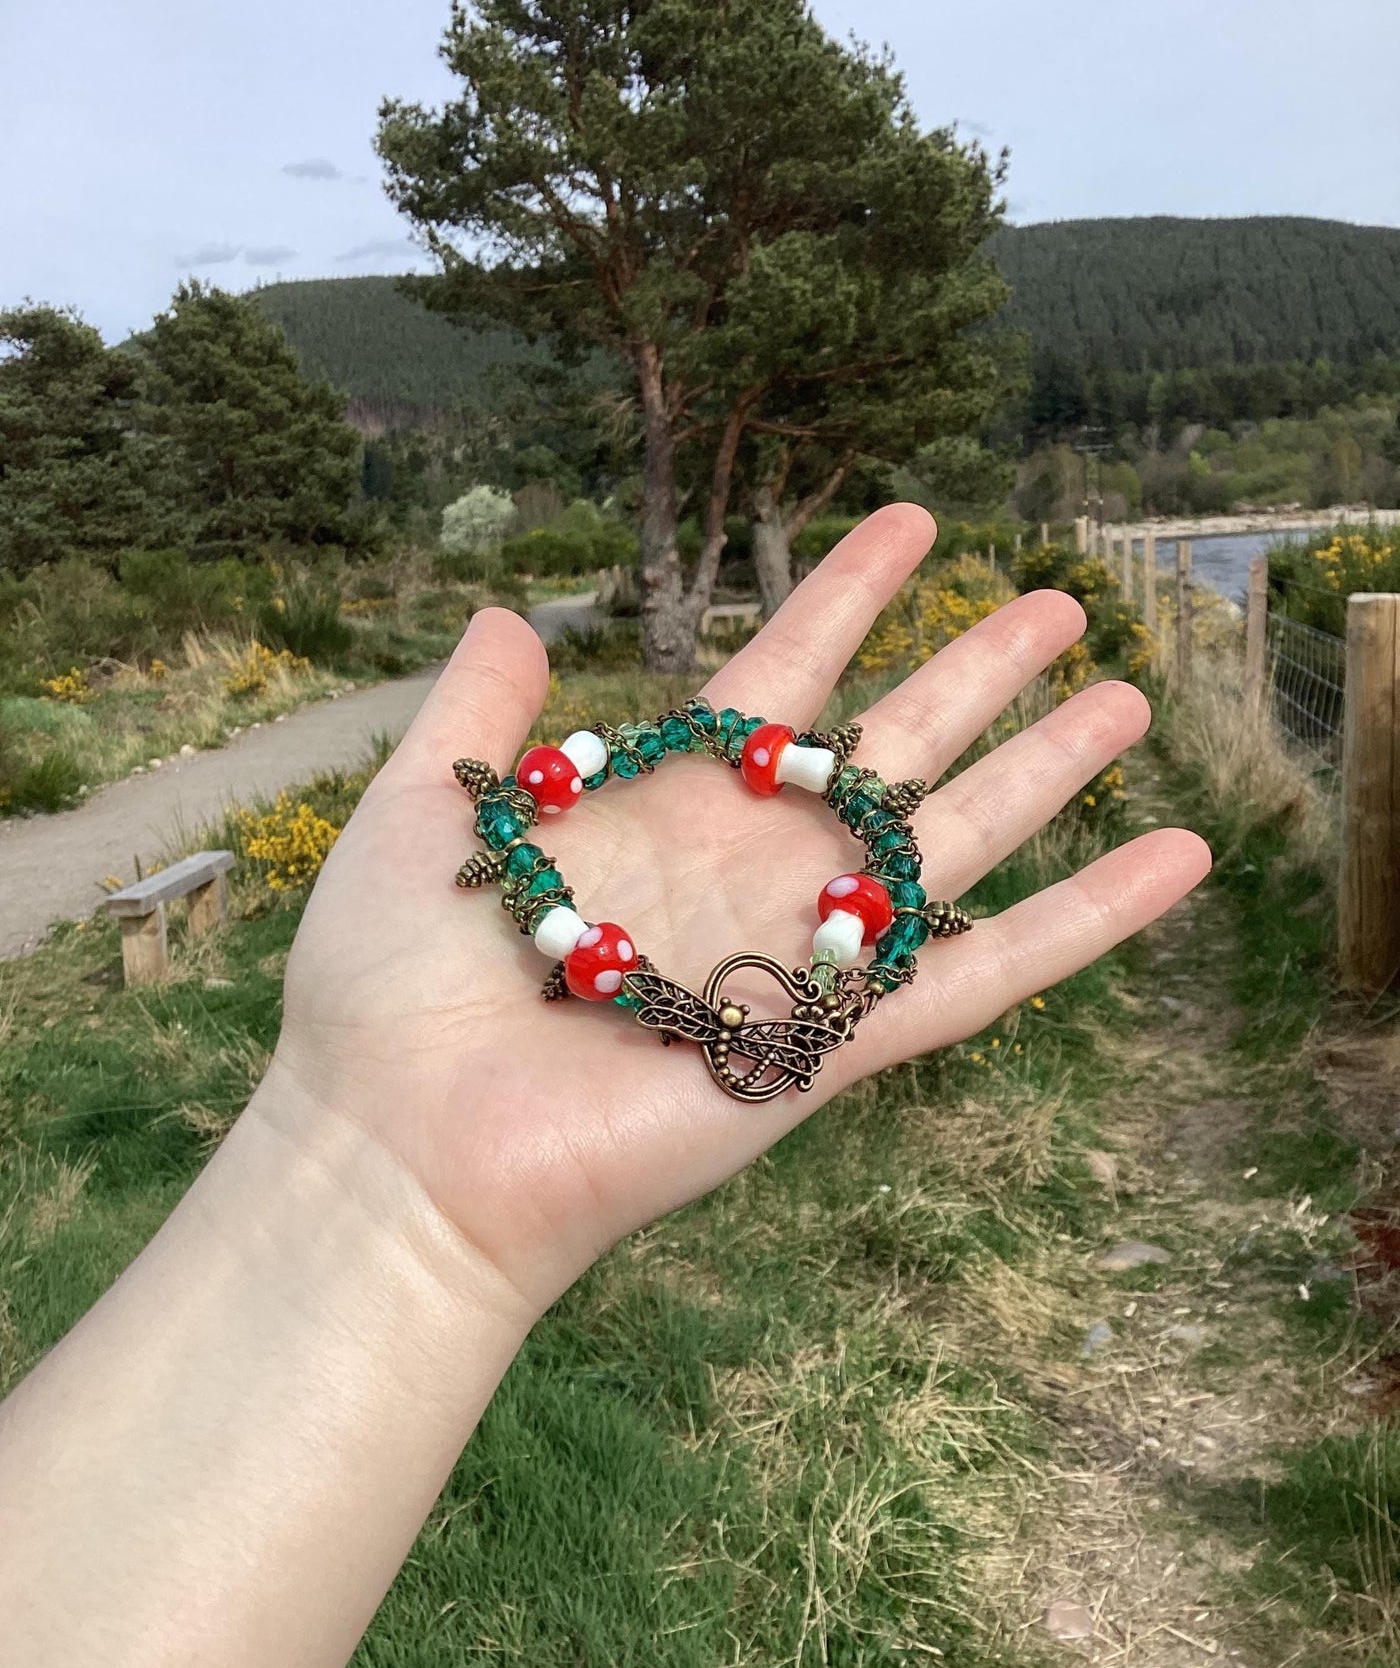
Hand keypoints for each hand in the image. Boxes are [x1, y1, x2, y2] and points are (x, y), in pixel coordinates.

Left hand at [271, 504, 1208, 1315]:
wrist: (404, 1144)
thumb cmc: (390, 985)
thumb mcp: (429, 810)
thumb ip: (482, 713)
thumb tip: (511, 610)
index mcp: (663, 805)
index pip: (779, 677)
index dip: (847, 597)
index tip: (914, 522)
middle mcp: (748, 867)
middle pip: (891, 748)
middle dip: (976, 672)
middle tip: (1059, 602)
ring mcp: (800, 952)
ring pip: (955, 841)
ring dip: (1047, 771)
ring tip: (1129, 697)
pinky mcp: (837, 1041)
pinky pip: (985, 972)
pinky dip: (1086, 921)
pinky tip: (1171, 859)